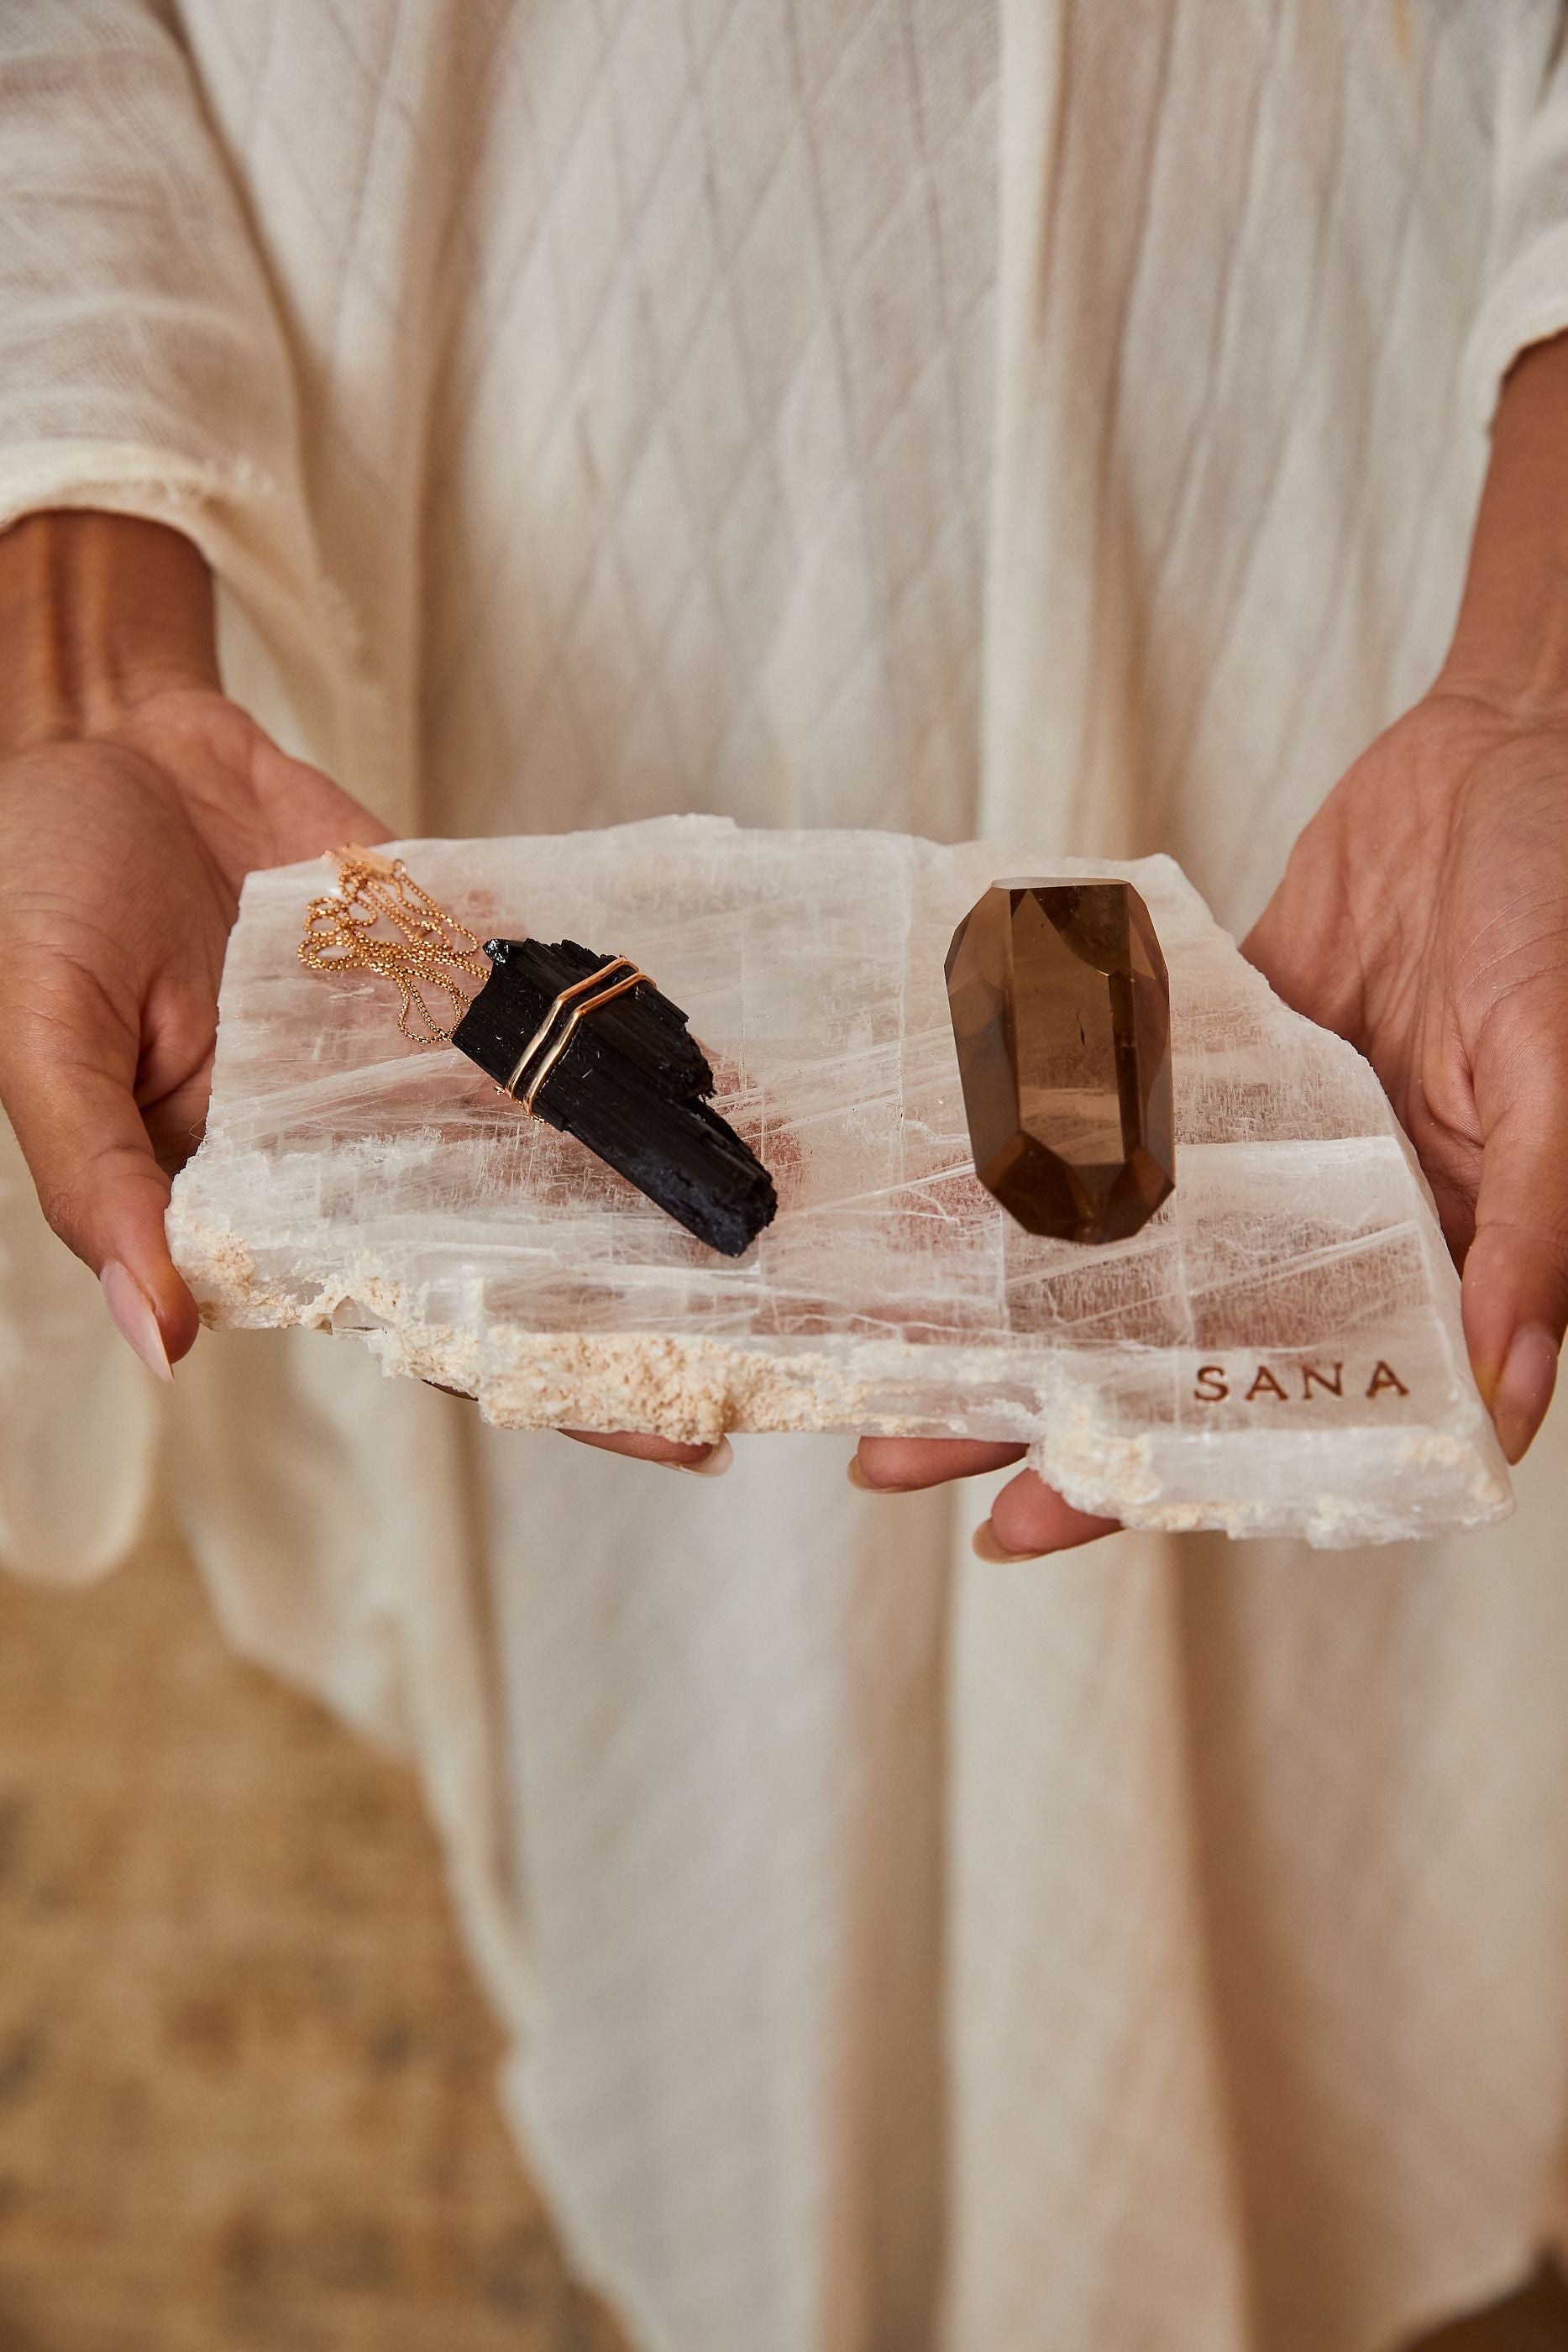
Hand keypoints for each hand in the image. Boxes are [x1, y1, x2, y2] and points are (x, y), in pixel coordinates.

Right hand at [0, 513, 723, 1468]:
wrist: (112, 737)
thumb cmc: (41, 892)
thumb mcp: (44, 1037)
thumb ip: (99, 1180)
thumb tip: (164, 1340)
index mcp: (267, 1202)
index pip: (419, 1317)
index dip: (534, 1376)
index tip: (664, 1431)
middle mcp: (365, 1147)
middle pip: (522, 1250)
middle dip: (639, 1307)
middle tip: (776, 1364)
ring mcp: (425, 1054)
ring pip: (559, 1140)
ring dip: (659, 1186)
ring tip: (785, 1239)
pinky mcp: (464, 960)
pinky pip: (554, 1008)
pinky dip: (637, 1037)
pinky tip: (738, 1081)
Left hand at [853, 336, 1567, 1540]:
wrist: (1498, 756)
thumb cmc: (1554, 904)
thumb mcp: (1552, 1074)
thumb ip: (1533, 1229)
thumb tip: (1503, 1394)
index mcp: (1436, 1258)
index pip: (1292, 1407)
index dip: (1180, 1471)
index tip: (1060, 1512)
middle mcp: (1339, 1227)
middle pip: (1176, 1355)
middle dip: (1049, 1414)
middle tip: (917, 1467)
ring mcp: (1265, 1153)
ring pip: (1123, 1260)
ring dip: (1015, 1313)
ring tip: (893, 1366)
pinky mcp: (1211, 1069)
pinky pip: (1110, 1132)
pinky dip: (1028, 1168)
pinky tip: (937, 1209)